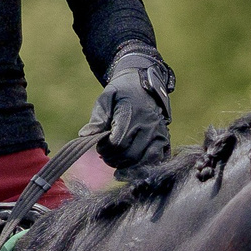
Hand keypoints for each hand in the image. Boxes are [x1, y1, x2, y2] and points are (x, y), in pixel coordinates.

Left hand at [85, 45, 174, 170]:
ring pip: (144, 161)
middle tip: (106, 156)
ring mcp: (159, 133)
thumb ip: (97, 119)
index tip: (100, 146)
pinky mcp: (165, 138)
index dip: (105, 149)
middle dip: (114, 160)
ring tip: (117, 161)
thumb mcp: (105, 100)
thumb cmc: (121, 93)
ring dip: (128, 166)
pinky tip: (132, 165)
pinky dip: (144, 166)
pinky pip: (157, 159)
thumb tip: (85, 136)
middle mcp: (148, 125)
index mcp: (131, 114)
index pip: (118, 143)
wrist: (144, 84)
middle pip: (130, 155)